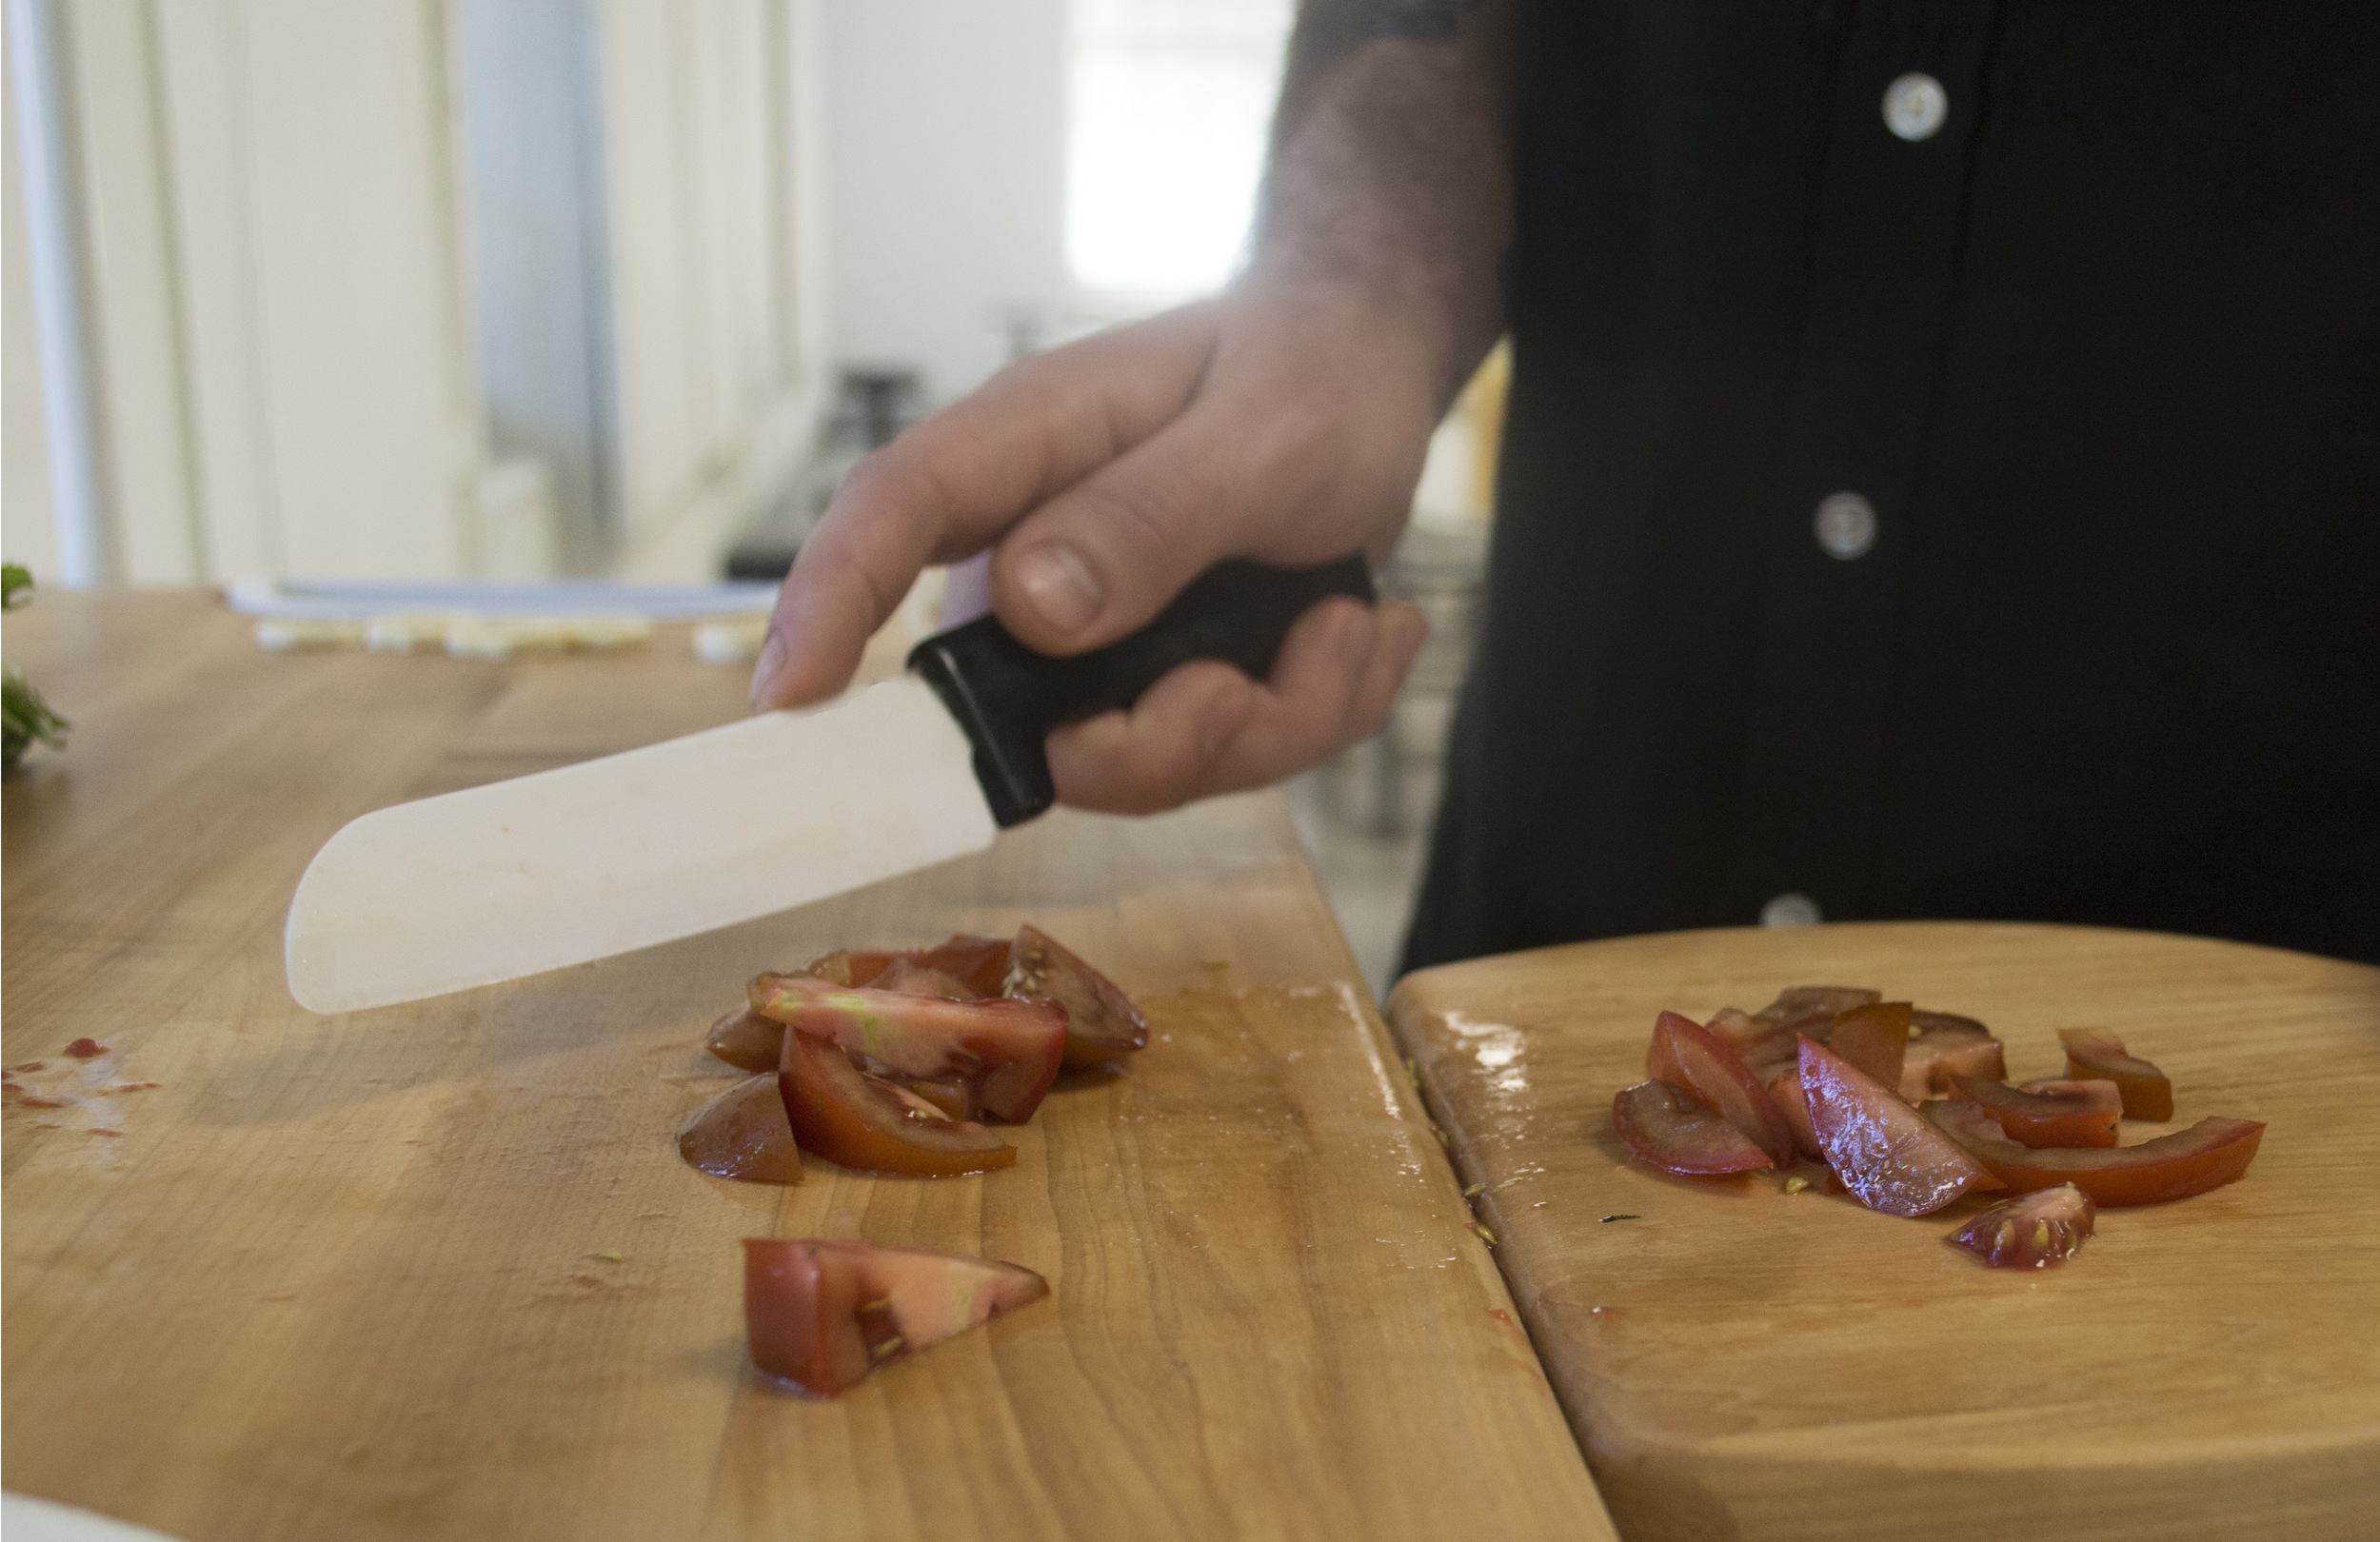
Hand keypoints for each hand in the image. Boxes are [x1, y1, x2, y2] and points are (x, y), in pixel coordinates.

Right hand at [748, 286, 1438, 813]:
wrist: (1370, 379)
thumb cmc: (1304, 370)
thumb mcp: (1262, 433)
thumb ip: (1152, 516)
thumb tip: (1031, 606)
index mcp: (1030, 447)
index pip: (893, 516)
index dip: (825, 607)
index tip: (786, 699)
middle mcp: (1041, 552)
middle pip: (1017, 703)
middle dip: (1150, 740)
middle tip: (1244, 689)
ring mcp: (1096, 628)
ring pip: (1132, 754)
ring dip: (1266, 721)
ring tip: (1349, 626)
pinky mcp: (1156, 675)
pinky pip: (1216, 757)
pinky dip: (1310, 715)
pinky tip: (1362, 633)